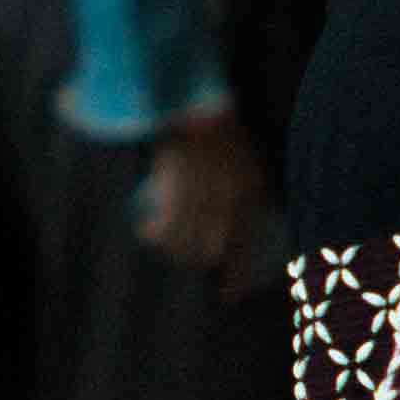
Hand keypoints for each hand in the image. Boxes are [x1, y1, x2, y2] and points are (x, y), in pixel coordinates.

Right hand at [134, 106, 273, 299]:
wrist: (194, 103)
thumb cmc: (223, 132)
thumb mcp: (250, 165)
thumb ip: (247, 196)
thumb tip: (238, 229)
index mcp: (251, 195)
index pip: (245, 248)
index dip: (236, 277)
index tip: (229, 296)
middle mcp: (229, 200)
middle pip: (212, 251)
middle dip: (200, 264)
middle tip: (190, 263)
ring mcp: (202, 195)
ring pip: (185, 242)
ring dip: (174, 251)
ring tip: (166, 247)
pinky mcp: (176, 187)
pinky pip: (164, 225)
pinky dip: (155, 234)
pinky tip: (148, 231)